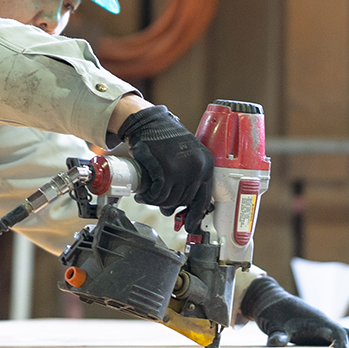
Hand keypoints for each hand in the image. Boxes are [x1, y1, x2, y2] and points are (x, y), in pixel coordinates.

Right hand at [117, 104, 213, 232]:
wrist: (149, 122)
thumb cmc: (165, 139)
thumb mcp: (186, 155)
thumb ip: (189, 176)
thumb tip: (182, 206)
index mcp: (206, 164)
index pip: (204, 198)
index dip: (195, 215)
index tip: (189, 225)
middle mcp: (198, 168)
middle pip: (184, 201)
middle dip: (169, 205)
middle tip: (158, 203)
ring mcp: (182, 169)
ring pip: (170, 200)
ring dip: (156, 202)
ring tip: (147, 196)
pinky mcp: (165, 170)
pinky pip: (158, 195)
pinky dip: (148, 198)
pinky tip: (142, 195)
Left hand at [241, 276, 348, 347]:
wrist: (271, 301)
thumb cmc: (272, 311)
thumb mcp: (271, 323)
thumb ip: (276, 334)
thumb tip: (275, 343)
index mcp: (318, 321)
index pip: (340, 334)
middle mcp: (327, 323)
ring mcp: (327, 327)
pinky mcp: (324, 332)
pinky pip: (348, 338)